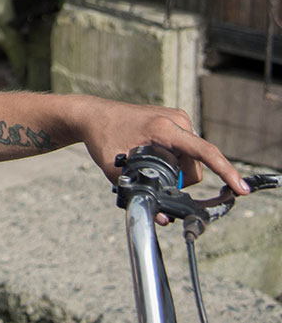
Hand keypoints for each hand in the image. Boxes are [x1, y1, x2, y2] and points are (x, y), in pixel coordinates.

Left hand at [73, 96, 249, 193]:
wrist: (93, 115)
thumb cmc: (102, 139)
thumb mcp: (114, 171)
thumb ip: (139, 194)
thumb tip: (162, 218)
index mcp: (163, 128)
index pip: (203, 152)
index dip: (225, 172)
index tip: (241, 189)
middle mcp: (176, 119)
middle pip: (196, 164)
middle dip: (181, 180)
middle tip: (154, 181)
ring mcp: (178, 118)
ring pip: (192, 157)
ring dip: (178, 169)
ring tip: (146, 163)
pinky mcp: (177, 119)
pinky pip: (186, 148)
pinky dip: (176, 158)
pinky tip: (153, 155)